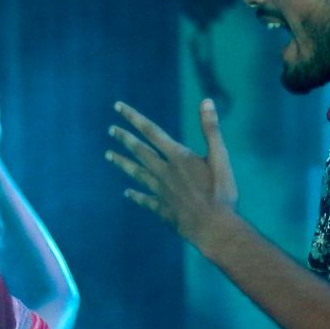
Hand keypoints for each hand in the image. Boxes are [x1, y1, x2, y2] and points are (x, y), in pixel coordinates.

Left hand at [106, 99, 236, 244]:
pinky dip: (135, 196)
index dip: (134, 117)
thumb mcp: (220, 157)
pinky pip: (145, 200)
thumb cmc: (221, 192)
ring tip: (108, 155)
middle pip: (139, 151)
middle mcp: (164, 171)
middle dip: (124, 138)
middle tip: (111, 130)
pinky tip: (127, 193)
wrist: (214, 227)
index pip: (151, 131)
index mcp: (178, 157)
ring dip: (122, 163)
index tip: (118, 107)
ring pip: (136, 173)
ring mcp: (161, 191)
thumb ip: (211, 129)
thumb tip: (206, 101)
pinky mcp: (162, 209)